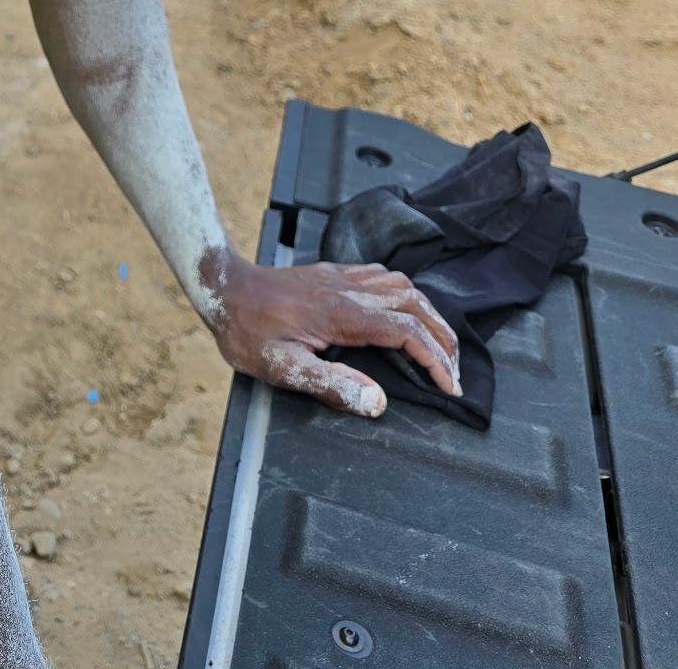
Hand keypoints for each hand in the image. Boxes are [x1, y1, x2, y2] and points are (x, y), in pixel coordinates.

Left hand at [206, 254, 460, 417]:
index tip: (450, 388)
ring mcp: (342, 278)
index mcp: (342, 315)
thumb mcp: (283, 369)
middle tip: (455, 373)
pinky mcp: (333, 274)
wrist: (223, 288)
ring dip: (429, 315)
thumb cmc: (247, 333)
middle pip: (416, 305)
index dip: (435, 360)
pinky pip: (382, 277)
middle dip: (444, 339)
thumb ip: (332, 384)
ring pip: (403, 286)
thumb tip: (379, 403)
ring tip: (439, 347)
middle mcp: (349, 290)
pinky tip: (404, 314)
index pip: (407, 332)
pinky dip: (406, 296)